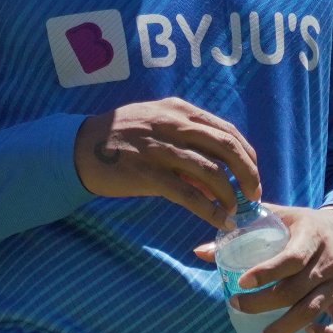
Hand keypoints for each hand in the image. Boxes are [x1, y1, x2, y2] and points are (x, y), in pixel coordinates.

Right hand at [77, 96, 261, 231]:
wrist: (80, 146)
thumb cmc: (121, 138)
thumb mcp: (156, 125)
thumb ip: (187, 142)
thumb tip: (216, 176)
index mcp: (179, 111)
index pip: (227, 131)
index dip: (247, 155)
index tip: (253, 174)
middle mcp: (174, 125)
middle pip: (227, 147)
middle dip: (248, 173)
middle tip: (253, 194)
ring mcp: (161, 149)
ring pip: (211, 171)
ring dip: (230, 194)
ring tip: (236, 210)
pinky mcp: (148, 173)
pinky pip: (188, 194)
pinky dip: (209, 210)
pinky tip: (219, 221)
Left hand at [195, 202, 332, 332]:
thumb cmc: (307, 226)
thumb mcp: (282, 218)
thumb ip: (244, 230)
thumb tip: (201, 252)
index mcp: (311, 236)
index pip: (291, 258)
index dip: (266, 272)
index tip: (241, 282)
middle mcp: (329, 261)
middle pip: (295, 290)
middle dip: (262, 303)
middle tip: (236, 306)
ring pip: (314, 310)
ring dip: (286, 328)